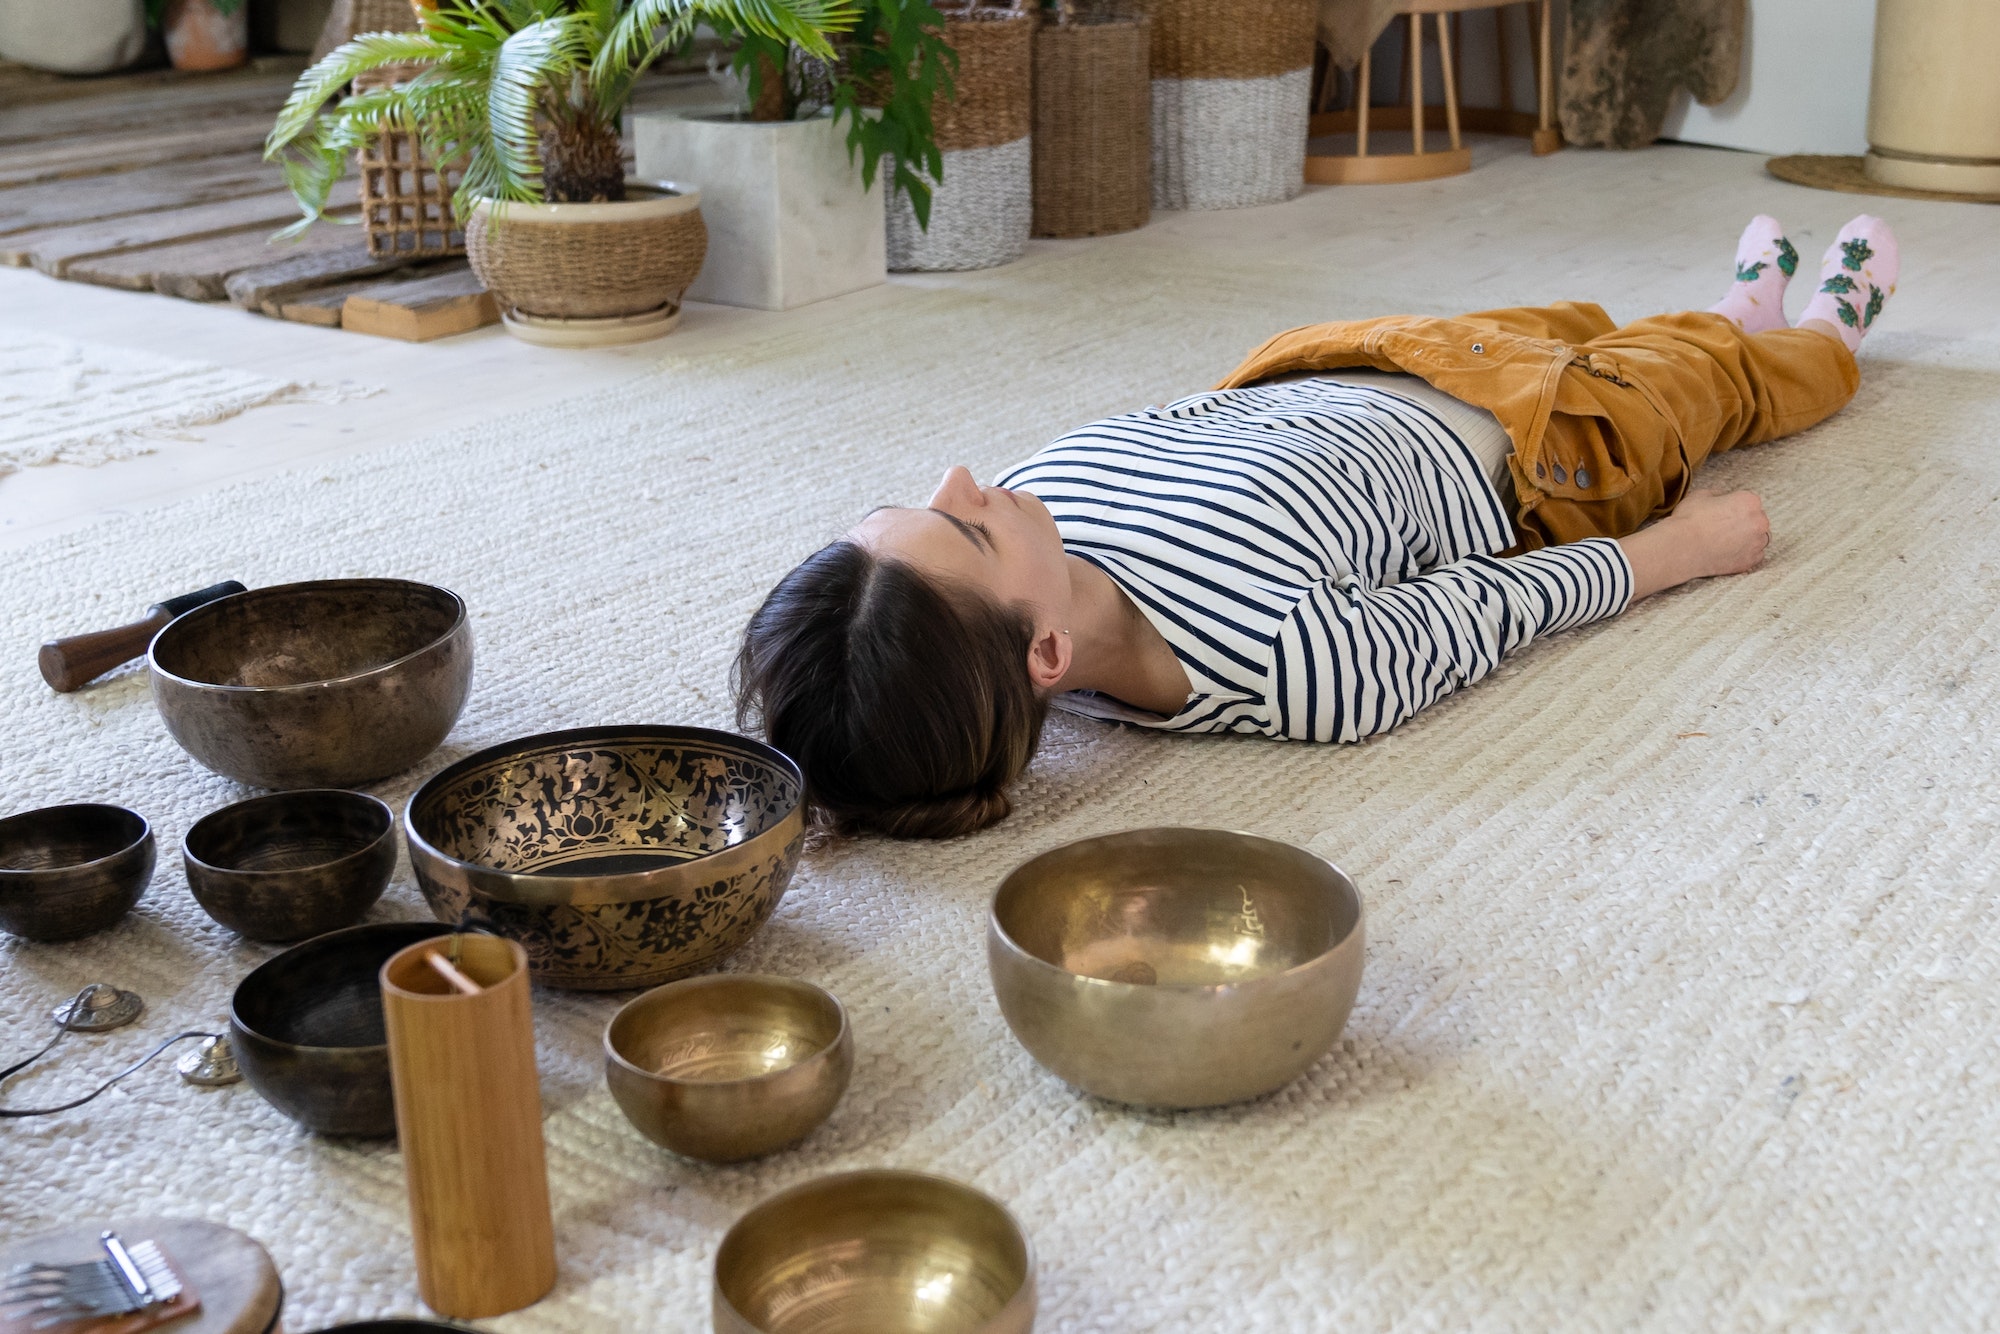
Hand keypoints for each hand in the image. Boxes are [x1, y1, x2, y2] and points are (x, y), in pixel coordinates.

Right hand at [1618, 488, 1769, 600]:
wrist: (1680, 548)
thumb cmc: (1688, 520)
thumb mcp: (1700, 495)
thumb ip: (1718, 495)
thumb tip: (1722, 498)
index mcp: (1749, 501)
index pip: (1749, 502)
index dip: (1735, 507)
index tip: (1723, 513)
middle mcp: (1759, 522)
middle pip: (1758, 520)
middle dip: (1745, 523)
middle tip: (1724, 528)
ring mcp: (1756, 543)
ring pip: (1759, 538)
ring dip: (1748, 538)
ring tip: (1727, 541)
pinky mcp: (1750, 561)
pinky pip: (1755, 556)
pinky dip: (1745, 554)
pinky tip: (1729, 553)